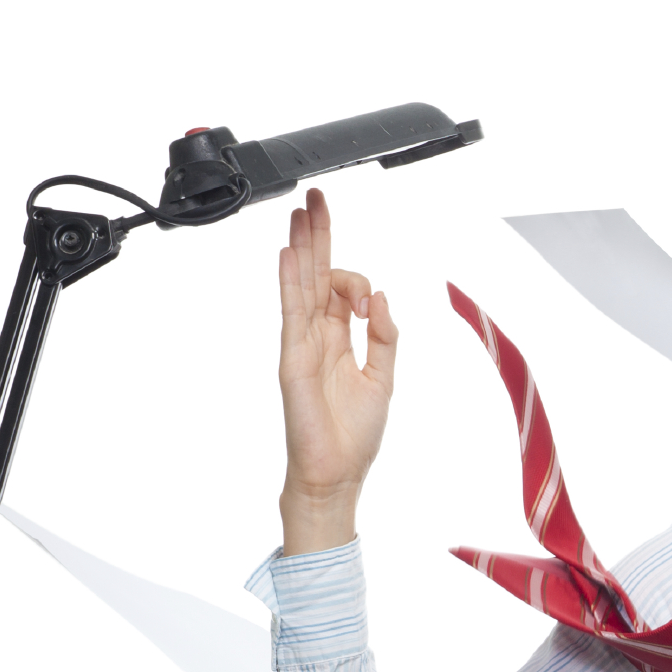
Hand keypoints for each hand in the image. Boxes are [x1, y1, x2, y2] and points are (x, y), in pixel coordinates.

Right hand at [277, 187, 397, 553]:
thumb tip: (380, 295)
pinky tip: (287, 255)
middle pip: (316, 274)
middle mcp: (318, 336)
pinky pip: (291, 311)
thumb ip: (383, 335)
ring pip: (300, 284)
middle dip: (318, 236)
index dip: (355, 279)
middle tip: (315, 199)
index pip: (341, 289)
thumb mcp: (383, 377)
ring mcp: (302, 343)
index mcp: (341, 340)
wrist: (334, 472)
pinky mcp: (292, 356)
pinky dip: (289, 281)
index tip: (366, 298)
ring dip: (301, 247)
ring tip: (299, 212)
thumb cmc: (354, 435)